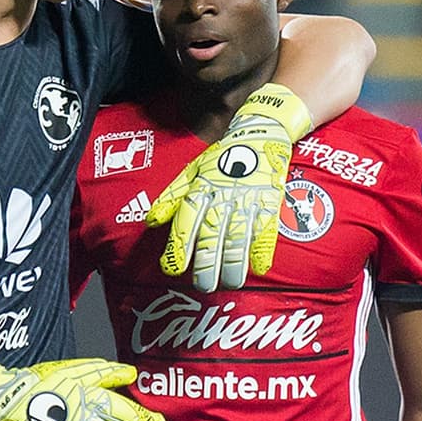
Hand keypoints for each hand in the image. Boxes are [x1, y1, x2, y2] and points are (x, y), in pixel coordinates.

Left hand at [146, 83, 311, 293]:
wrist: (260, 134)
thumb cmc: (221, 158)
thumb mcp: (192, 171)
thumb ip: (171, 198)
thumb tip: (150, 221)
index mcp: (201, 188)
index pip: (186, 220)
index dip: (179, 246)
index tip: (173, 269)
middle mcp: (222, 195)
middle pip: (211, 234)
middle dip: (206, 263)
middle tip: (203, 286)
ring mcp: (248, 199)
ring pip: (239, 236)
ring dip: (234, 263)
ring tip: (229, 284)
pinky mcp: (270, 201)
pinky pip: (267, 228)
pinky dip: (264, 249)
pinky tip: (260, 268)